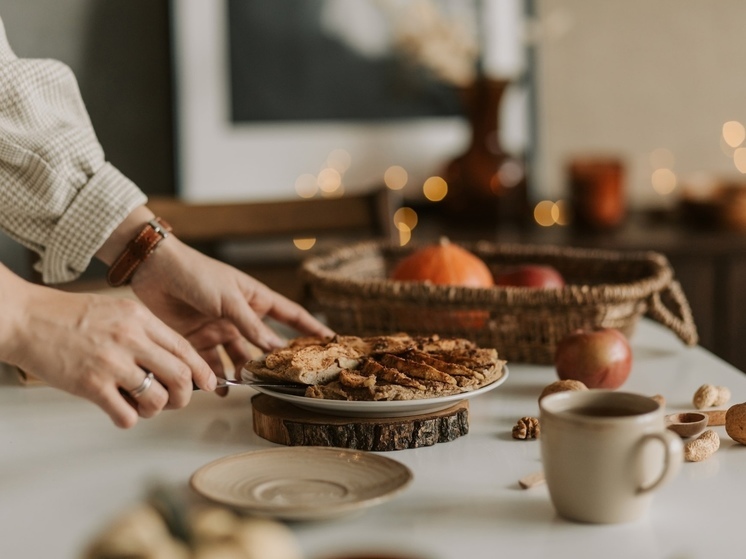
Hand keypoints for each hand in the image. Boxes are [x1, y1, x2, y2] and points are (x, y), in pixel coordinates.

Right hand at [0, 265, 216, 427]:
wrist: (25, 318)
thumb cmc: (66, 315)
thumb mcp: (116, 310)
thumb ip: (144, 331)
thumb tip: (170, 359)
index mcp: (139, 318)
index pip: (185, 348)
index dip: (201, 370)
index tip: (208, 383)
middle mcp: (131, 339)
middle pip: (180, 375)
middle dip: (184, 395)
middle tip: (176, 401)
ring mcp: (111, 363)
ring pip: (158, 399)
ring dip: (155, 409)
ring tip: (142, 405)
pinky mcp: (91, 385)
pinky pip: (127, 415)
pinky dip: (129, 419)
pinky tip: (119, 411)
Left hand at [129, 235, 334, 375]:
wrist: (155, 270)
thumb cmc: (197, 273)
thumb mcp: (229, 298)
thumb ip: (250, 324)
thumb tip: (274, 347)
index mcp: (255, 299)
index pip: (290, 315)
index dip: (310, 327)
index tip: (330, 340)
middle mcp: (240, 317)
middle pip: (264, 343)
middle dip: (273, 361)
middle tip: (284, 379)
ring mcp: (219, 329)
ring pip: (238, 357)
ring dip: (243, 372)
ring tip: (247, 386)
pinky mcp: (196, 339)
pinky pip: (210, 362)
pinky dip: (214, 376)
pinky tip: (218, 387)